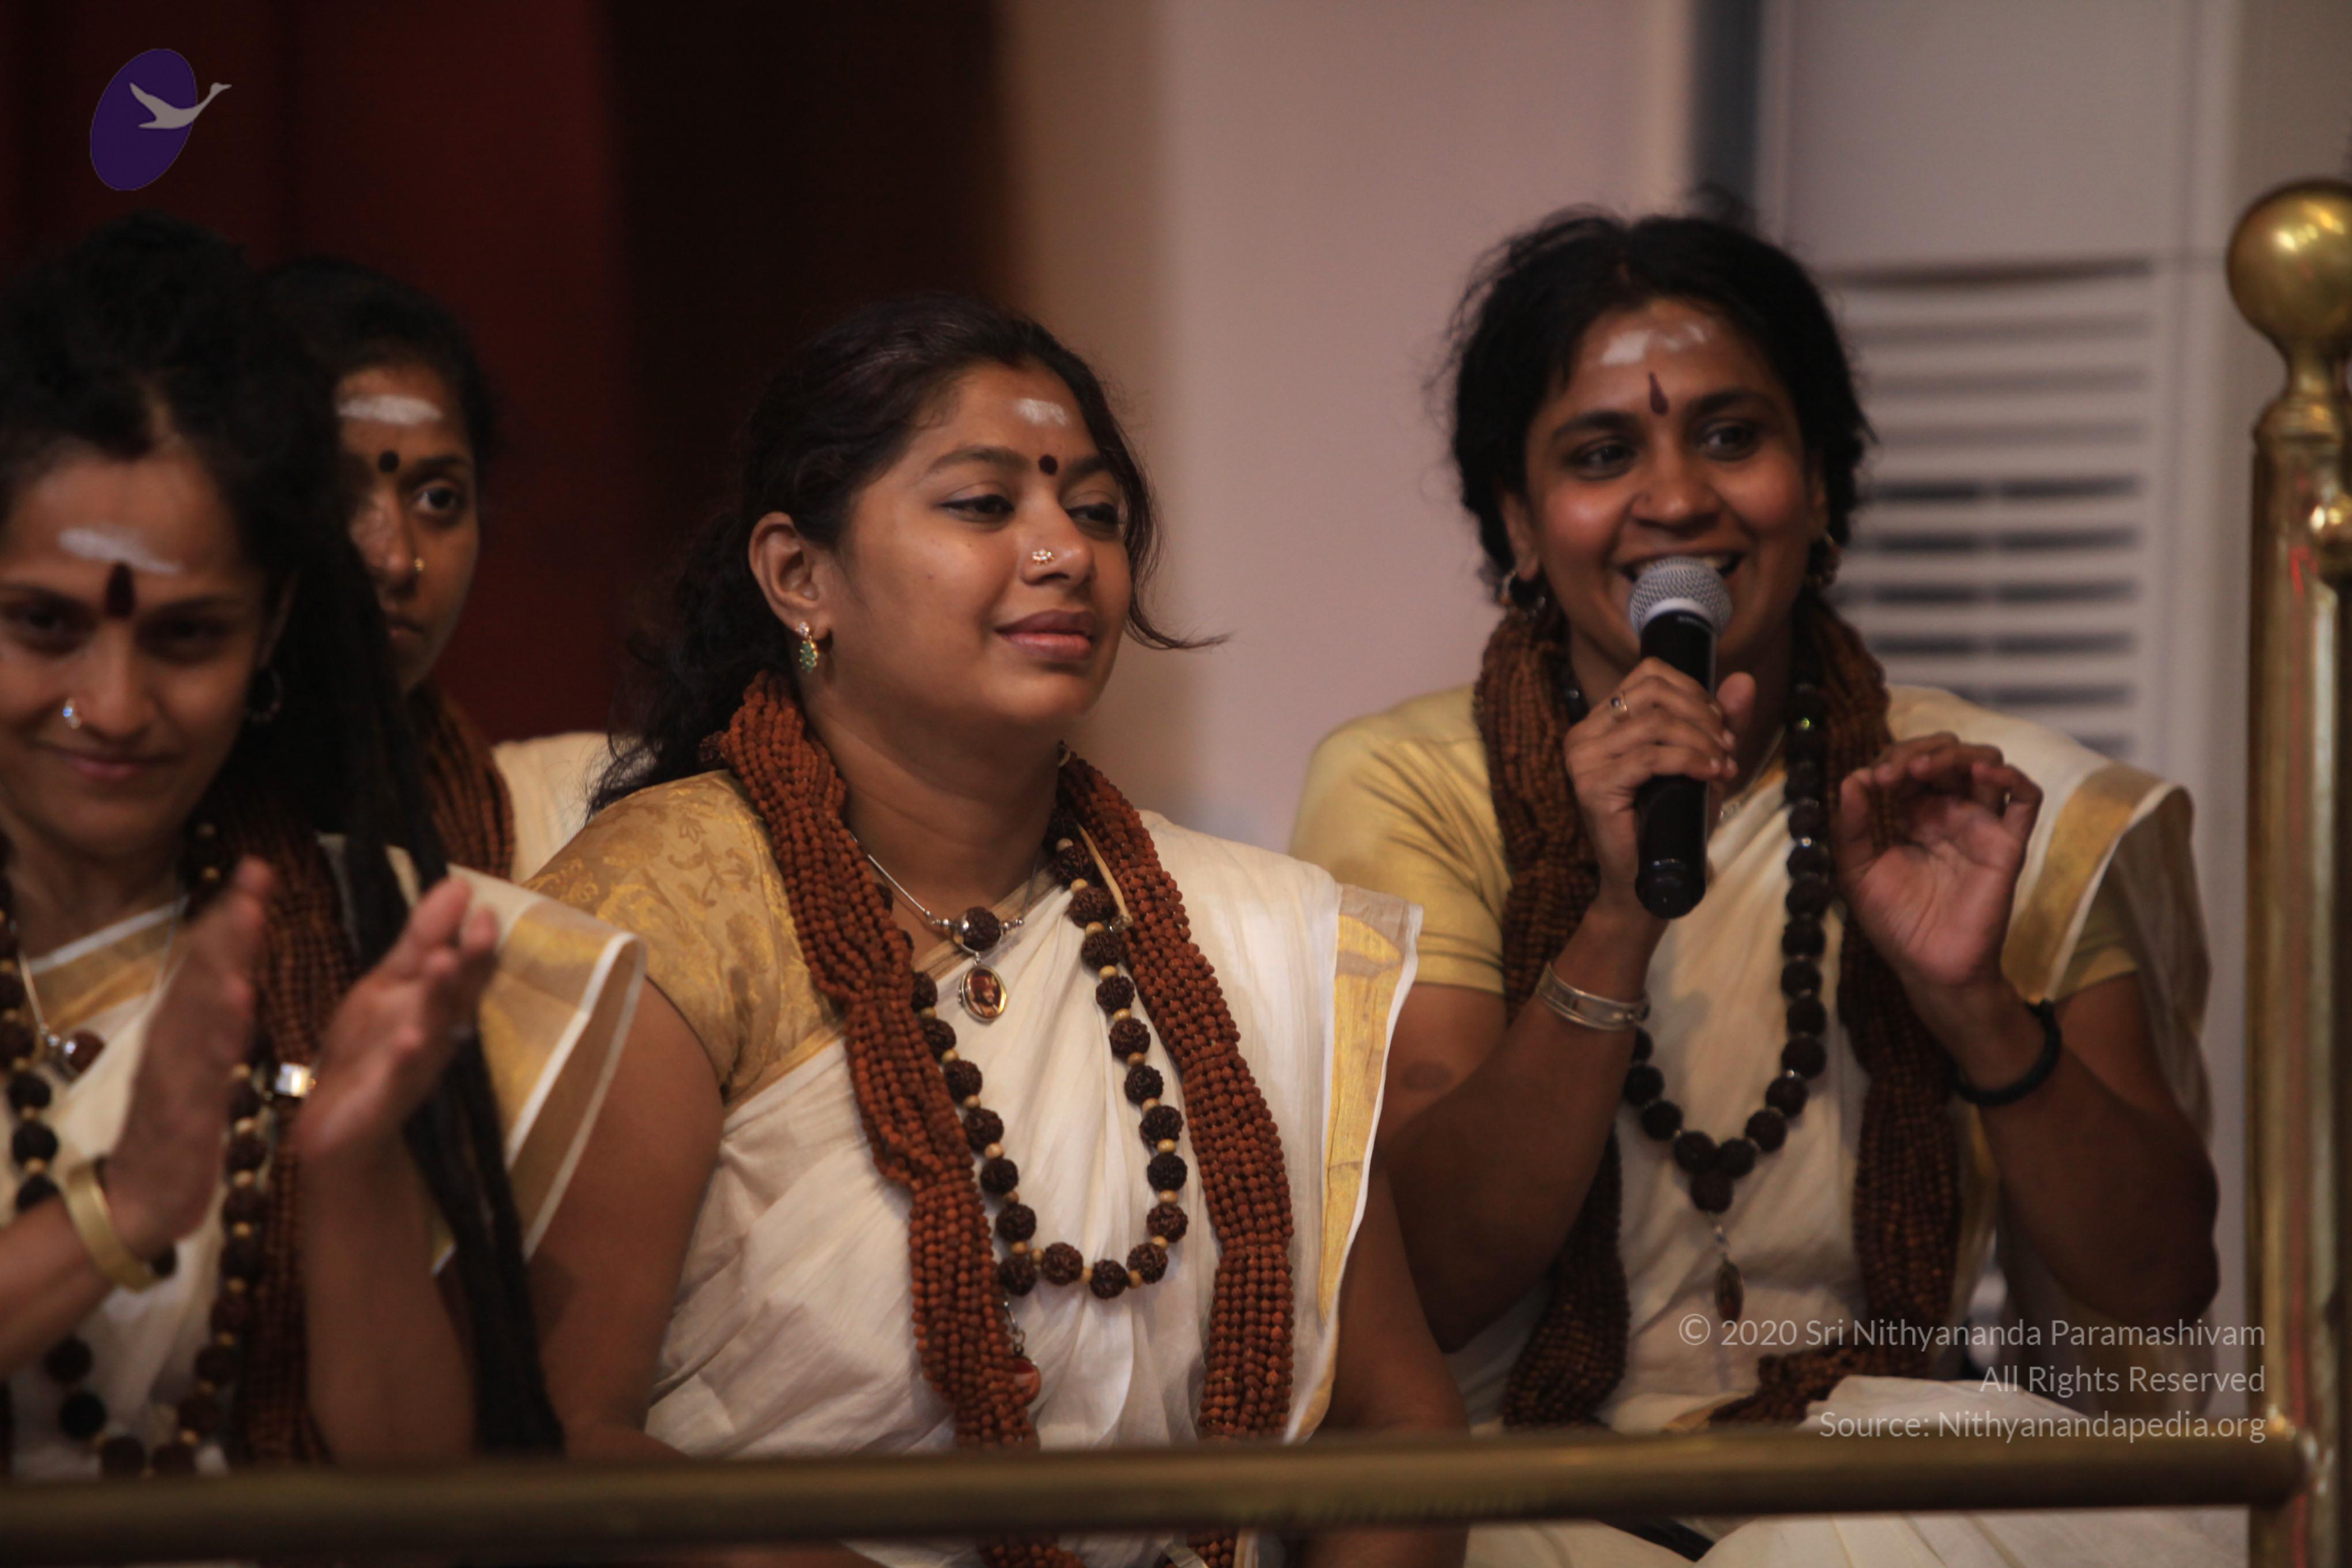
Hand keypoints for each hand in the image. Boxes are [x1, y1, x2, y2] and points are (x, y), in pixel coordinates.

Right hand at [106, 859, 273, 1257]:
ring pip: (196, 1024)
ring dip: (218, 978)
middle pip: (200, 980)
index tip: (258, 867)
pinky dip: (215, 1053)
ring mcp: (172, 1083)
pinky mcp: (180, 1124)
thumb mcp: (199, 1059)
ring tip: (244, 937)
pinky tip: (236, 1026)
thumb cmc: (178, 1123)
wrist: (139, 1201)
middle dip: (226, 931)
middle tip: (253, 884)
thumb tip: (230, 956)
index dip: (231, 914)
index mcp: (184, 1028)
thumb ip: (213, 1010)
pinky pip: (199, 1084)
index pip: (208, 962)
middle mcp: (173, 1046)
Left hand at [293, 878, 497, 1172]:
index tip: (483, 906)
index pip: (464, 967)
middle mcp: (436, 1032)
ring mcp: (414, 1067)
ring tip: (444, 963)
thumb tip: (459, 883)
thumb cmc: (369, 1049)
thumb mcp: (389, 984)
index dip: (474, 940)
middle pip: (457, 994)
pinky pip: (399, 1077)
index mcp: (436, 1002)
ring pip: (434, 1028)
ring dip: (441, 997)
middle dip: (470, 962)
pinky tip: (413, 1038)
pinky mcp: (385, 1100)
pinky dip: (407, 1058)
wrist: (337, 1126)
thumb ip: (422, 938)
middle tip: (481, 927)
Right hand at [1564, 660, 1758, 915]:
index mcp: (1601, 721)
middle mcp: (1584, 733)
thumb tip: (1743, 680)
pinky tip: (1710, 774)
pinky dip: (1689, 760)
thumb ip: (1719, 722)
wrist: (1647, 879)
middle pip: (1653, 693)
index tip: (1720, 723)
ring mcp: (1583, 759)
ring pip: (1654, 723)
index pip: (1648, 674)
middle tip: (1727, 746)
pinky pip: (1650, 757)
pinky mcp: (1592, 785)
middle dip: (1701, 715)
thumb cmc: (1671, 819)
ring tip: (1722, 765)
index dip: (1692, 690)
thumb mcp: (1700, 762)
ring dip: (1701, 741)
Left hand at [1830, 733, 2042, 995]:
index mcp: (1914, 814)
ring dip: (1958, 754)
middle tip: (1894, 773)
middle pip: (1948, 755)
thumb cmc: (1894, 922)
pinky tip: (1982, 773)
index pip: (1910, 765)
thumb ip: (1851, 827)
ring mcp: (1981, 825)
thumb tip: (1852, 778)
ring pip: (1987, 764)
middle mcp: (1950, 813)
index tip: (1872, 782)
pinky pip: (2026, 799)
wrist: (1929, 966)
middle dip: (1919, 751)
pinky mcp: (2008, 844)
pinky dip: (2011, 777)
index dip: (1891, 761)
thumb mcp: (1857, 872)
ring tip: (1925, 770)